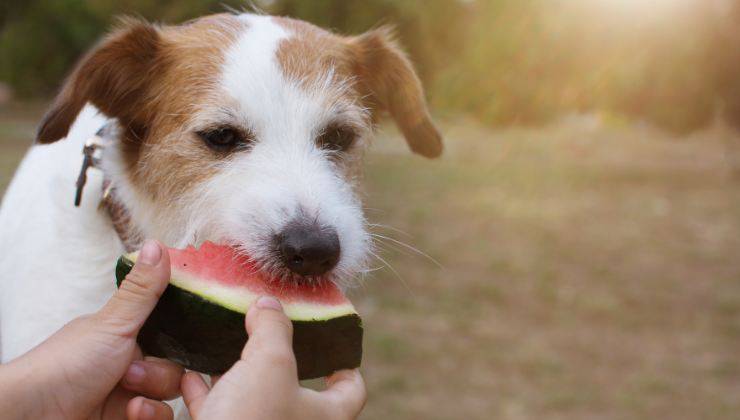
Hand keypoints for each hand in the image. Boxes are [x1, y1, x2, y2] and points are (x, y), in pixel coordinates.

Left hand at [0, 239, 182, 419]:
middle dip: (159, 373)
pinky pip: (160, 417)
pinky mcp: (126, 419)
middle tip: (131, 374)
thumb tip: (158, 244)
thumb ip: (143, 290)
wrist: (34, 415)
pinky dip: (148, 415)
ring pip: (170, 395)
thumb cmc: (64, 365)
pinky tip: (129, 413)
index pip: (170, 333)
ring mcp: (128, 395)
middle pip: (175, 367)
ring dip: (154, 396)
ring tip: (128, 399)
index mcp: (125, 336)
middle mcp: (129, 365)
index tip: (180, 338)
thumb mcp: (113, 324)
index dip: (178, 338)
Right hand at [181, 296, 366, 419]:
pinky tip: (190, 375)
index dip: (346, 364)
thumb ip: (273, 328)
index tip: (333, 344)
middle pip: (295, 387)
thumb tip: (268, 304)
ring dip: (238, 373)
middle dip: (278, 359)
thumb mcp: (271, 362)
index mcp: (325, 414)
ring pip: (253, 399)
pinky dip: (205, 393)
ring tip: (225, 344)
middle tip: (268, 333)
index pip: (352, 388)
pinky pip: (218, 412)